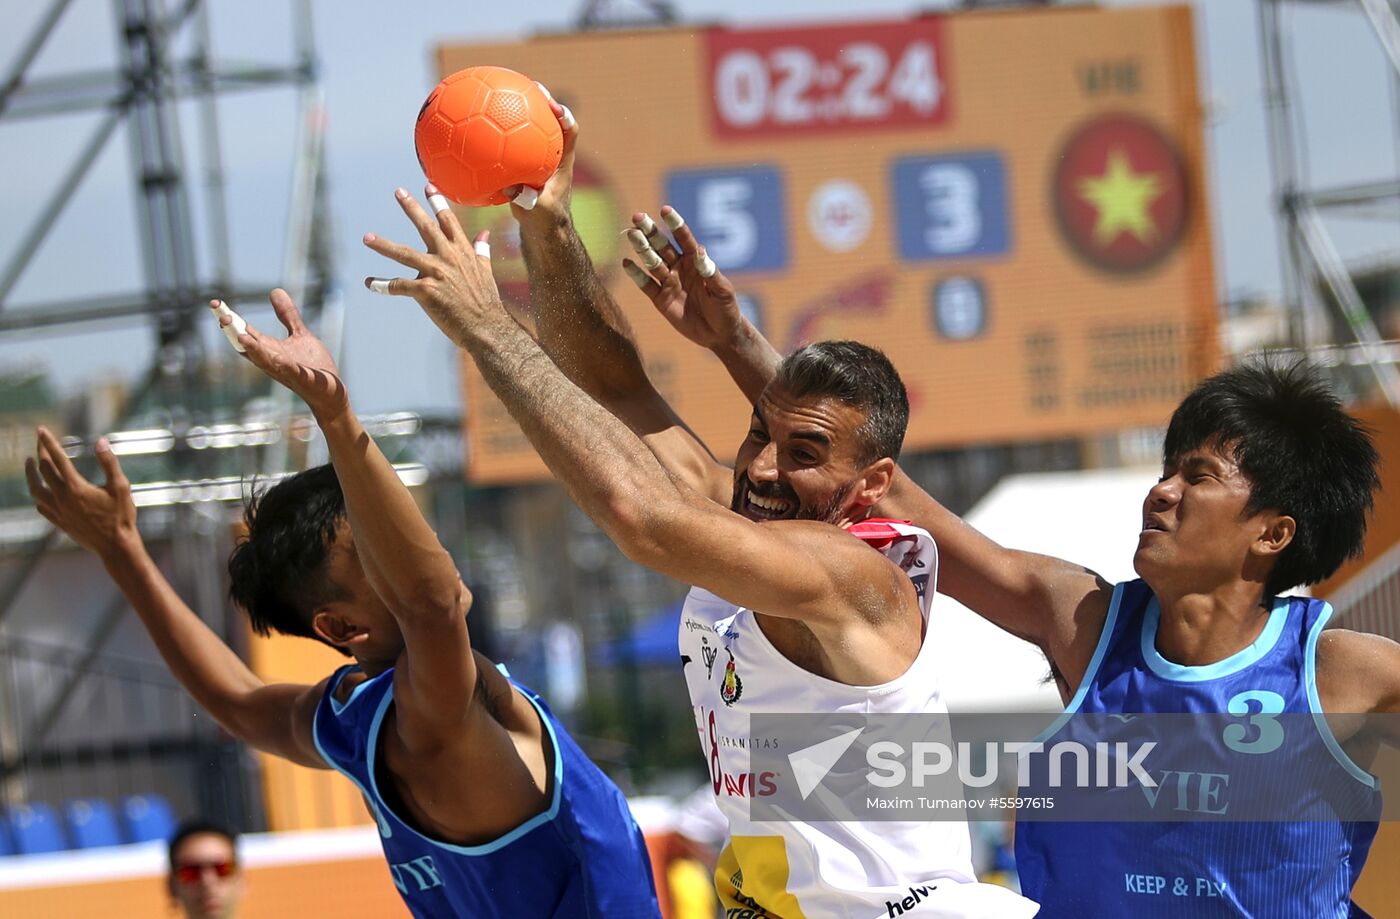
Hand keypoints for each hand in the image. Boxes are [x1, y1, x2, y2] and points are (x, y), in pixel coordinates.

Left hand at [26, 427, 138, 561]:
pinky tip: (39, 492)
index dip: (48, 442)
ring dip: (31, 474)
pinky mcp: (59, 522)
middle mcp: (62, 498)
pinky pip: (40, 506)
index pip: (57, 458)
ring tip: (30, 464)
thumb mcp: (120, 486)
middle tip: (39, 442)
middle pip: (43, 470)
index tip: (40, 429)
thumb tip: (101, 441)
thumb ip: (109, 462)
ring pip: (35, 489)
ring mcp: (58, 511)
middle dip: (40, 453)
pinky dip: (37, 494)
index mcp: (76, 487)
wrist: (115, 546)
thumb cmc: (121, 516)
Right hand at [211, 290, 347, 419]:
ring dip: (254, 350)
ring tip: (242, 337)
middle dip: (236, 334)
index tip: (215, 304)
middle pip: (249, 347)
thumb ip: (287, 315)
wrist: (330, 393)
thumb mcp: (299, 335)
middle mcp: (273, 361)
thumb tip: (275, 291)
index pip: (244, 333)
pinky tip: (281, 358)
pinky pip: (293, 372)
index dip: (230, 320)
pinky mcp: (305, 379)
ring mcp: (287, 371)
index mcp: (270, 349)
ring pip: (266, 361)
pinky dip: (286, 366)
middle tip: (223, 318)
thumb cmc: (313, 366)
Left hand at [363, 186, 502, 346]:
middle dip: (411, 208)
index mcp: (463, 251)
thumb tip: (484, 234)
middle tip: (398, 191)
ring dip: (384, 245)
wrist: (487, 327)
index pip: (449, 221)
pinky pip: (399, 286)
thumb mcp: (485, 271)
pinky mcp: (426, 291)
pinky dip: (383, 285)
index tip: (428, 186)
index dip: (438, 202)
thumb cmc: (486, 302)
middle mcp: (448, 257)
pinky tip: (370, 283)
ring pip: (404, 254)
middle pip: (426, 227)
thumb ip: (481, 250)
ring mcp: (436, 273)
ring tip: (367, 237)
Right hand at [504, 85, 578, 230]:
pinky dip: (498, 134)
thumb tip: (510, 188)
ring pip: (530, 127)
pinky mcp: (524, 163)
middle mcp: (551, 153)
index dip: (564, 116)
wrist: (542, 229)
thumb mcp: (537, 211)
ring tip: (504, 91)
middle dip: (541, 101)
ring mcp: (537, 157)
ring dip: (520, 110)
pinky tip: (478, 126)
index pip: (570, 131)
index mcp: (562, 161)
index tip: (552, 105)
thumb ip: (527, 200)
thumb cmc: (544, 220)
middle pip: (550, 120)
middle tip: (530, 85)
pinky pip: (511, 143)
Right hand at [622, 206, 746, 350]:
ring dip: (642, 248)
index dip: (675, 225)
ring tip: (631, 234)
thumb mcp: (722, 290)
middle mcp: (680, 268)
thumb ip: (710, 272)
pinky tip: (626, 263)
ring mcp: (669, 283)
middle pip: (662, 246)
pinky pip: (646, 285)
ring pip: (652, 262)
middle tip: (637, 217)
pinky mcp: (661, 299)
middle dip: (650, 232)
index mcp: (696, 262)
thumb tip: (700, 251)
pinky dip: (636, 275)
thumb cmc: (726, 309)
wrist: (720, 334)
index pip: (684, 239)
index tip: (665, 210)